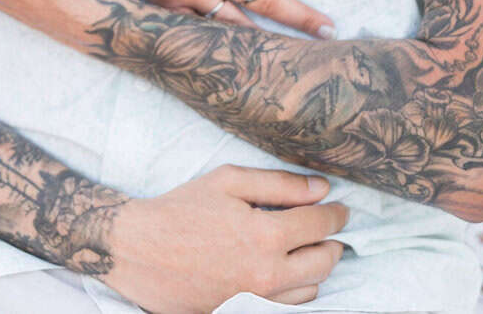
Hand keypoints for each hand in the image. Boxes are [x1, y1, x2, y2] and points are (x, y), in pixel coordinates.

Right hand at [106, 165, 346, 313]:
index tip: (341, 207)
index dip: (337, 213)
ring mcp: (256, 301)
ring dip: (317, 268)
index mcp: (266, 235)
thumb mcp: (229, 181)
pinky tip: (287, 272)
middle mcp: (267, 275)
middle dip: (334, 242)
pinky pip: (287, 308)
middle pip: (324, 262)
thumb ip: (279, 184)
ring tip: (309, 248)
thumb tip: (321, 188)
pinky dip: (296, 290)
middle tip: (332, 228)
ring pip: (311, 290)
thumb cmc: (183, 209)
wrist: (141, 251)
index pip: (320, 223)